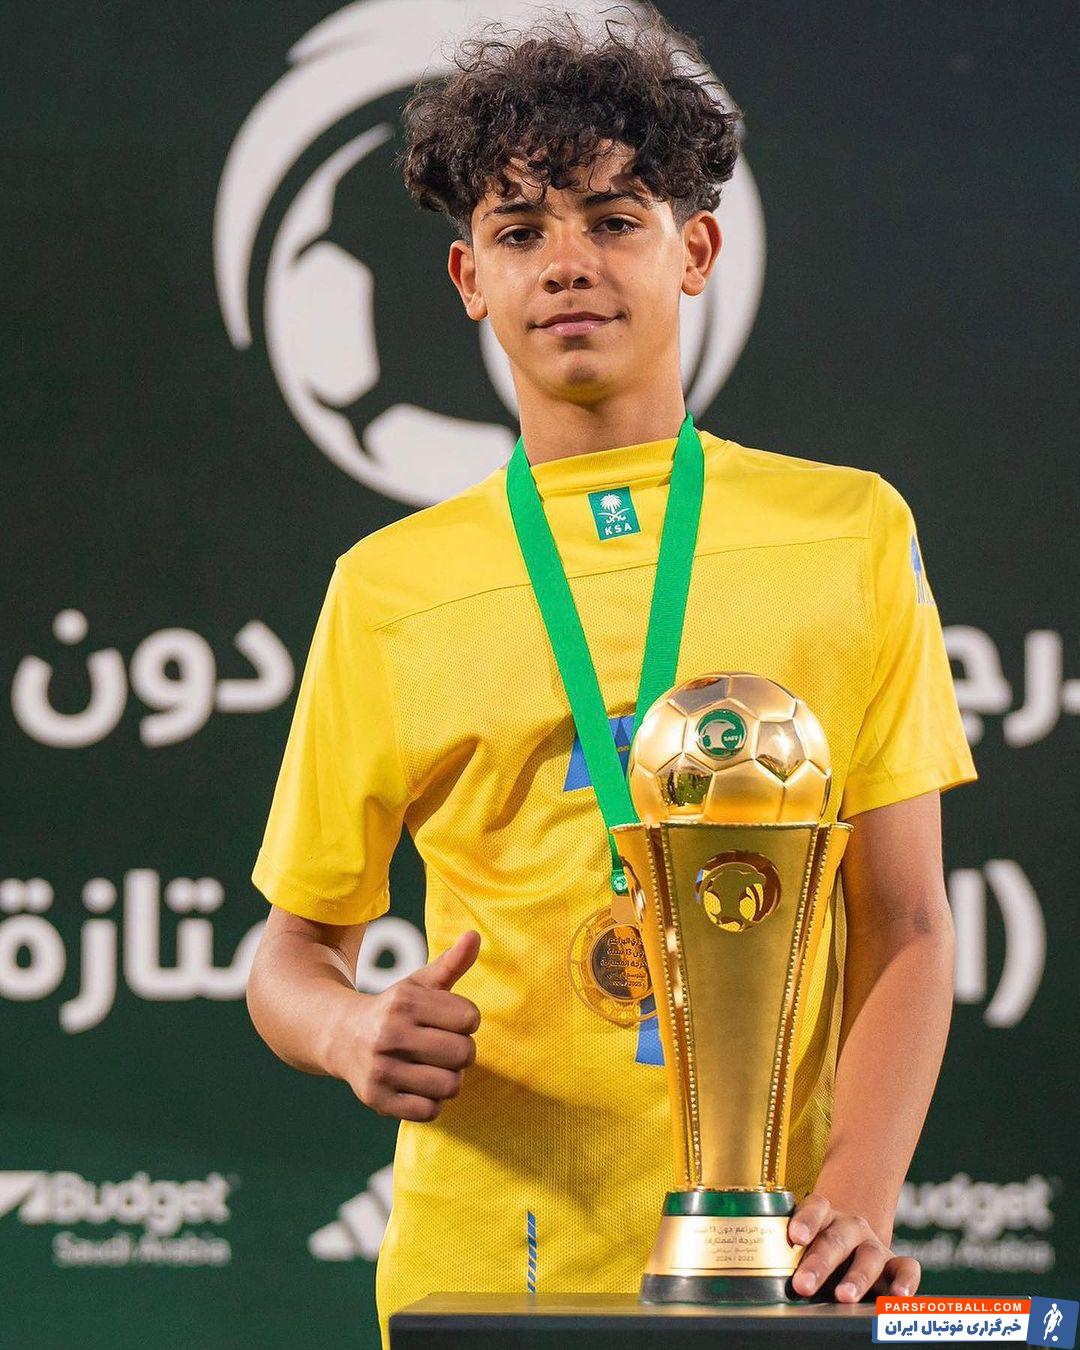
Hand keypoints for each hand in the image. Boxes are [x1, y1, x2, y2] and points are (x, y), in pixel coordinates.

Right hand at [332, 931, 480, 1121]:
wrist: (340, 1037)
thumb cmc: (393, 1009)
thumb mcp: (418, 984)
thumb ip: (451, 963)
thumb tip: (475, 935)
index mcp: (404, 1002)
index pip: (469, 1018)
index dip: (466, 1020)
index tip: (450, 1021)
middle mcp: (389, 1035)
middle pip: (464, 1054)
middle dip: (462, 1051)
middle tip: (444, 1047)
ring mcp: (381, 1069)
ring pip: (450, 1085)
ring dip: (448, 1078)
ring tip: (433, 1067)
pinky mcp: (377, 1099)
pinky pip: (430, 1111)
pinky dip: (431, 1101)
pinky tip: (418, 1085)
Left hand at [788, 1192, 919, 1301]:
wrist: (852, 1243)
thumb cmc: (819, 1249)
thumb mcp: (804, 1248)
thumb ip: (791, 1259)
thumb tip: (768, 1285)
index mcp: (824, 1216)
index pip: (815, 1209)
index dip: (806, 1221)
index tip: (795, 1237)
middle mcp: (850, 1227)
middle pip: (835, 1239)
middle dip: (819, 1263)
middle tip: (803, 1285)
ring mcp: (873, 1244)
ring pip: (869, 1255)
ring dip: (857, 1277)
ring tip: (844, 1296)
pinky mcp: (895, 1264)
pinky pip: (906, 1268)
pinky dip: (905, 1281)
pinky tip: (898, 1297)